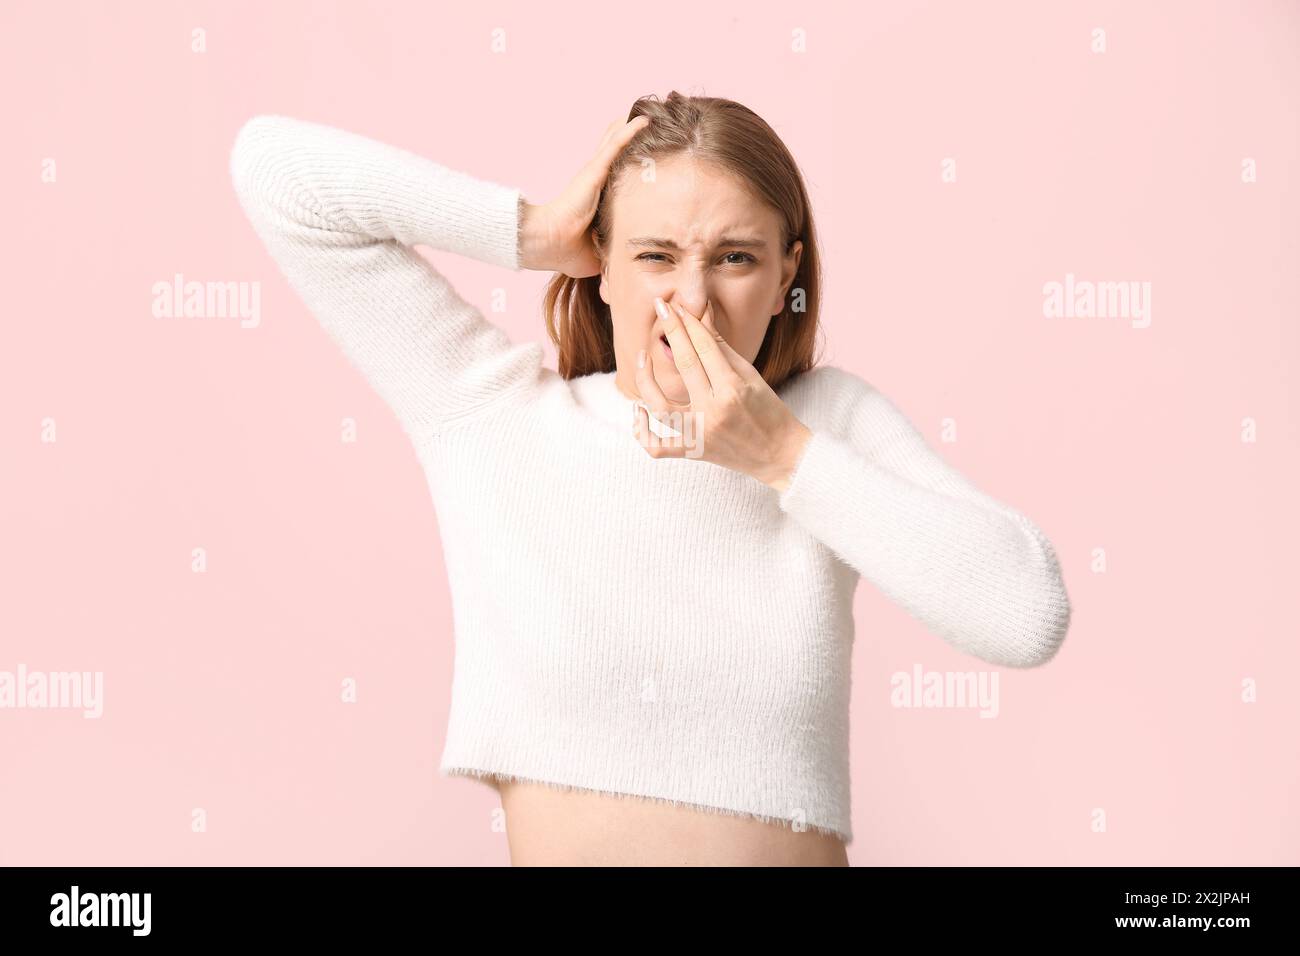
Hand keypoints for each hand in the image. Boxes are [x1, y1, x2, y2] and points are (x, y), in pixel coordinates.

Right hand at [518, 115, 649, 276]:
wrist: (549, 242)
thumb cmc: (567, 250)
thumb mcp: (598, 251)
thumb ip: (612, 249)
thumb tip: (625, 261)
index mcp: (594, 197)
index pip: (614, 174)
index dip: (627, 161)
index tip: (644, 153)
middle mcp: (594, 180)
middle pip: (614, 151)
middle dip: (629, 136)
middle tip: (647, 119)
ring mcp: (594, 173)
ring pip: (616, 142)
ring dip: (631, 127)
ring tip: (649, 110)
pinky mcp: (594, 171)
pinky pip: (616, 146)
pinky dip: (630, 132)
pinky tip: (644, 119)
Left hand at [633, 297, 813, 490]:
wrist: (781, 455)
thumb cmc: (769, 411)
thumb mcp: (751, 376)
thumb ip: (722, 348)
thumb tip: (701, 316)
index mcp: (733, 388)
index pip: (705, 346)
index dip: (689, 321)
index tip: (677, 304)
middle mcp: (714, 410)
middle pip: (685, 363)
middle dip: (672, 329)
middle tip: (661, 307)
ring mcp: (701, 434)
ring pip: (660, 406)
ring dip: (646, 379)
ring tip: (641, 357)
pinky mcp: (693, 453)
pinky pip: (657, 447)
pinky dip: (642, 432)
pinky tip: (638, 411)